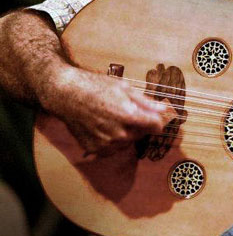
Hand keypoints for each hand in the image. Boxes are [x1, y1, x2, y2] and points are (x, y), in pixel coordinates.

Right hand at [38, 63, 169, 154]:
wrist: (66, 94)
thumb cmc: (95, 87)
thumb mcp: (124, 88)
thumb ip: (146, 102)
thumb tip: (164, 109)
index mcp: (127, 115)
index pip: (155, 126)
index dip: (158, 121)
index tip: (157, 118)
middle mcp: (117, 133)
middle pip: (142, 134)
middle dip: (141, 125)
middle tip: (129, 111)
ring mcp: (105, 143)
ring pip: (128, 142)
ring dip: (128, 133)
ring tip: (114, 117)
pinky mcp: (95, 149)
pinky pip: (113, 148)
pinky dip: (114, 140)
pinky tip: (106, 126)